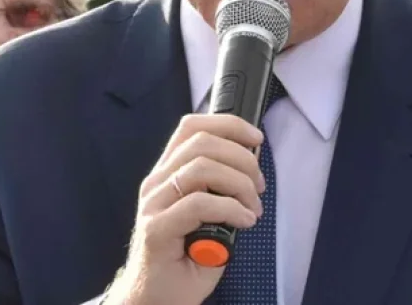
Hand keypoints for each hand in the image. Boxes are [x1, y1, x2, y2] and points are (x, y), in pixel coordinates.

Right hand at [106, 114, 266, 304]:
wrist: (154, 300)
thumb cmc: (185, 260)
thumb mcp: (208, 216)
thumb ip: (219, 189)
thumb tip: (251, 170)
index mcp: (167, 174)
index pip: (192, 128)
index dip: (228, 125)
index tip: (256, 138)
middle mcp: (156, 183)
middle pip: (201, 143)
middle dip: (241, 158)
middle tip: (259, 186)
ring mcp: (153, 205)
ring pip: (200, 169)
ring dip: (238, 184)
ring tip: (252, 208)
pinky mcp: (156, 229)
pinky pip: (198, 204)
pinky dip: (230, 208)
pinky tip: (244, 222)